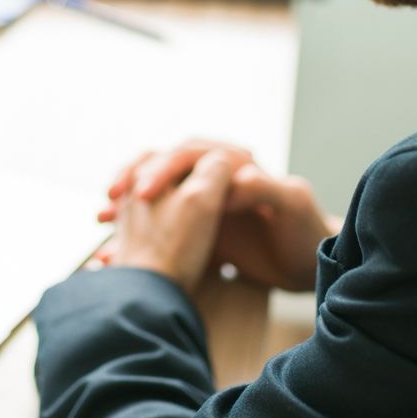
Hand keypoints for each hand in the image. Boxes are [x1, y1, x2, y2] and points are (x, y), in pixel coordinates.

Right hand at [101, 141, 336, 291]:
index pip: (190, 153)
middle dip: (134, 179)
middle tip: (111, 197)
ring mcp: (207, 206)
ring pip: (157, 198)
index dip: (164, 168)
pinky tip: (115, 253)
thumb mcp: (292, 204)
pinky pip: (162, 230)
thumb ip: (265, 188)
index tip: (144, 192)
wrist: (315, 264)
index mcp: (235, 166)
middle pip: (164, 169)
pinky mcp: (203, 232)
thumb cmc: (308, 231)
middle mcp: (216, 181)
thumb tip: (231, 177)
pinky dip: (138, 237)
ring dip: (128, 206)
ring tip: (100, 219)